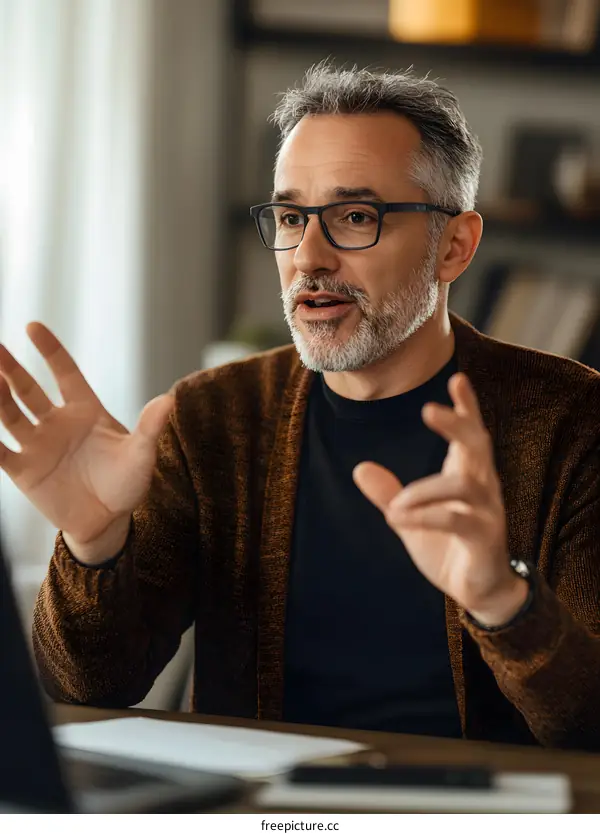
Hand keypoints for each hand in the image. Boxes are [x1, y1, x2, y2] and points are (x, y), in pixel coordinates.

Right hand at [0, 323, 173, 563]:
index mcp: (85, 411)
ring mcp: (38, 445)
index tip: (33, 327)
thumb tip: (170, 400)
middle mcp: (57, 422)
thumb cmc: (127, 483)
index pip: (64, 373)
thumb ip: (150, 427)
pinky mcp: (24, 471)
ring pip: (9, 414)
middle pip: (28, 389)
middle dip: (9, 369)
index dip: (50, 351)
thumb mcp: (141, 454)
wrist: (108, 521)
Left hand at [353, 373, 527, 626]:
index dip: (467, 406)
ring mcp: (488, 511)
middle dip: (457, 422)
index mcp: (467, 473)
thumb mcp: (411, 518)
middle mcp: (483, 485)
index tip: (458, 377)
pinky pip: (456, 519)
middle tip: (428, 408)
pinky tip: (397, 520)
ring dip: (423, 490)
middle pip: (478, 443)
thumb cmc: (447, 546)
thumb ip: (389, 494)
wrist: (476, 591)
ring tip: (394, 507)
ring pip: (464, 484)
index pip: (472, 432)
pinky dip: (424, 517)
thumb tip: (360, 468)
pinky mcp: (486, 538)